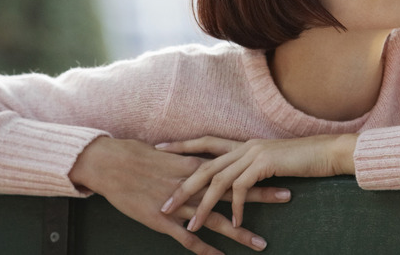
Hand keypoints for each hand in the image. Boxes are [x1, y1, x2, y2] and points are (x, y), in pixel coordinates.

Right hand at [69, 137, 290, 253]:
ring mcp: (180, 205)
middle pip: (235, 192)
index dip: (257, 172)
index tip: (281, 171)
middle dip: (262, 195)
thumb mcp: (170, 154)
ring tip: (262, 243)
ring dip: (240, 232)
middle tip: (288, 196)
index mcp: (197, 166)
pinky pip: (189, 239)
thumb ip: (190, 161)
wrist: (110, 163)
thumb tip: (205, 163)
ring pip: (216, 221)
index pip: (235, 170)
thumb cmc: (138, 155)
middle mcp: (194, 185)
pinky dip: (205, 250)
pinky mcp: (163, 221)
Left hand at [159, 134, 357, 233]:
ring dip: (204, 206)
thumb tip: (239, 179)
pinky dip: (237, 208)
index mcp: (243, 143)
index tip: (159, 149)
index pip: (205, 142)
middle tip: (164, 204)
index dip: (182, 145)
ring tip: (193, 226)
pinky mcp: (264, 164)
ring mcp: (253, 154)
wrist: (327, 152)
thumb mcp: (272, 161)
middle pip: (203, 165)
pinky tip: (236, 224)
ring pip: (218, 181)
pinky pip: (242, 189)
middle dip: (182, 187)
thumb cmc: (303, 158)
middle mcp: (244, 146)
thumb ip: (252, 166)